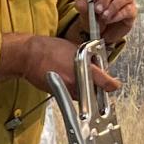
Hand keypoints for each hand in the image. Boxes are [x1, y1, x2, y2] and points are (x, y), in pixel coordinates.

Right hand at [2, 31, 122, 95]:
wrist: (29, 56)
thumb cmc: (48, 49)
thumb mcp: (74, 48)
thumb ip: (89, 58)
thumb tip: (97, 63)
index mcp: (83, 69)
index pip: (106, 83)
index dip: (112, 84)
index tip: (114, 84)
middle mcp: (77, 83)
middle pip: (96, 92)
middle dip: (98, 87)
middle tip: (95, 79)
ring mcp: (68, 91)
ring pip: (85, 96)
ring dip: (86, 90)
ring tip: (79, 78)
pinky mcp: (60, 95)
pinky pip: (73, 96)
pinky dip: (75, 90)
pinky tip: (69, 80)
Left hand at [86, 0, 137, 47]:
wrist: (102, 33)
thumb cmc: (94, 18)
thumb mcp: (85, 13)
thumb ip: (83, 7)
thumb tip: (79, 3)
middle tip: (98, 10)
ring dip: (113, 7)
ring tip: (104, 17)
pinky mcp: (132, 10)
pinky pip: (128, 9)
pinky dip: (118, 15)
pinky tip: (110, 20)